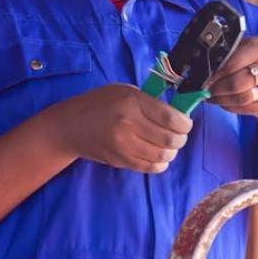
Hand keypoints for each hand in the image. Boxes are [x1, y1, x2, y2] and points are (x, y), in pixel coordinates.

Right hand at [53, 84, 193, 172]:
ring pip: (162, 156)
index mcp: (132, 102)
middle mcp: (129, 125)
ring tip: (169, 145)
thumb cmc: (99, 103)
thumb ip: (150, 101)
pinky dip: (160, 163)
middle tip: (179, 135)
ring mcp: (124, 146)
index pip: (170, 118)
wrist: (71, 127)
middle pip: (170, 139)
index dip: (185, 123)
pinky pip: (150, 167)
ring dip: (172, 152)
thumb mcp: (124, 91)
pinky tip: (159, 156)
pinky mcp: (121, 161)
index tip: (186, 123)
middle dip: (181, 139)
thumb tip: (177, 113)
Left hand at [205, 37, 257, 116]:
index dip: (214, 75)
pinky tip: (225, 102)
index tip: (204, 80)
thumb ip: (225, 57)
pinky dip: (232, 107)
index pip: (232, 64)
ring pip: (242, 99)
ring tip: (213, 98)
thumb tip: (204, 71)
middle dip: (217, 89)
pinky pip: (248, 109)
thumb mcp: (242, 50)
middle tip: (206, 91)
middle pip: (237, 84)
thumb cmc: (253, 60)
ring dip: (222, 100)